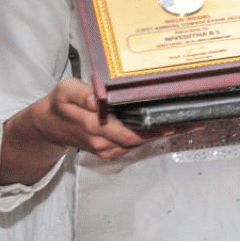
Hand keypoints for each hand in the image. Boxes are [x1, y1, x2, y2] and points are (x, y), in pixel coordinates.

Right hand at [0, 78, 173, 184]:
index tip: (177, 122)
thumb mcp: (65, 91)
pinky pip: (134, 145)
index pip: (132, 132)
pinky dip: (150, 137)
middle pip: (142, 140)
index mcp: (95, 127)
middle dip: (168, 131)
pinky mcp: (109, 149)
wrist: (47, 124)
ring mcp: (106, 148)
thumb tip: (96, 99)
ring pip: (140, 144)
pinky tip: (165, 127)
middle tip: (192, 122)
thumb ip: (80, 94)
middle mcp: (103, 141)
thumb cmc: (59, 104)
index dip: (156, 129)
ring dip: (162, 135)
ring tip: (186, 123)